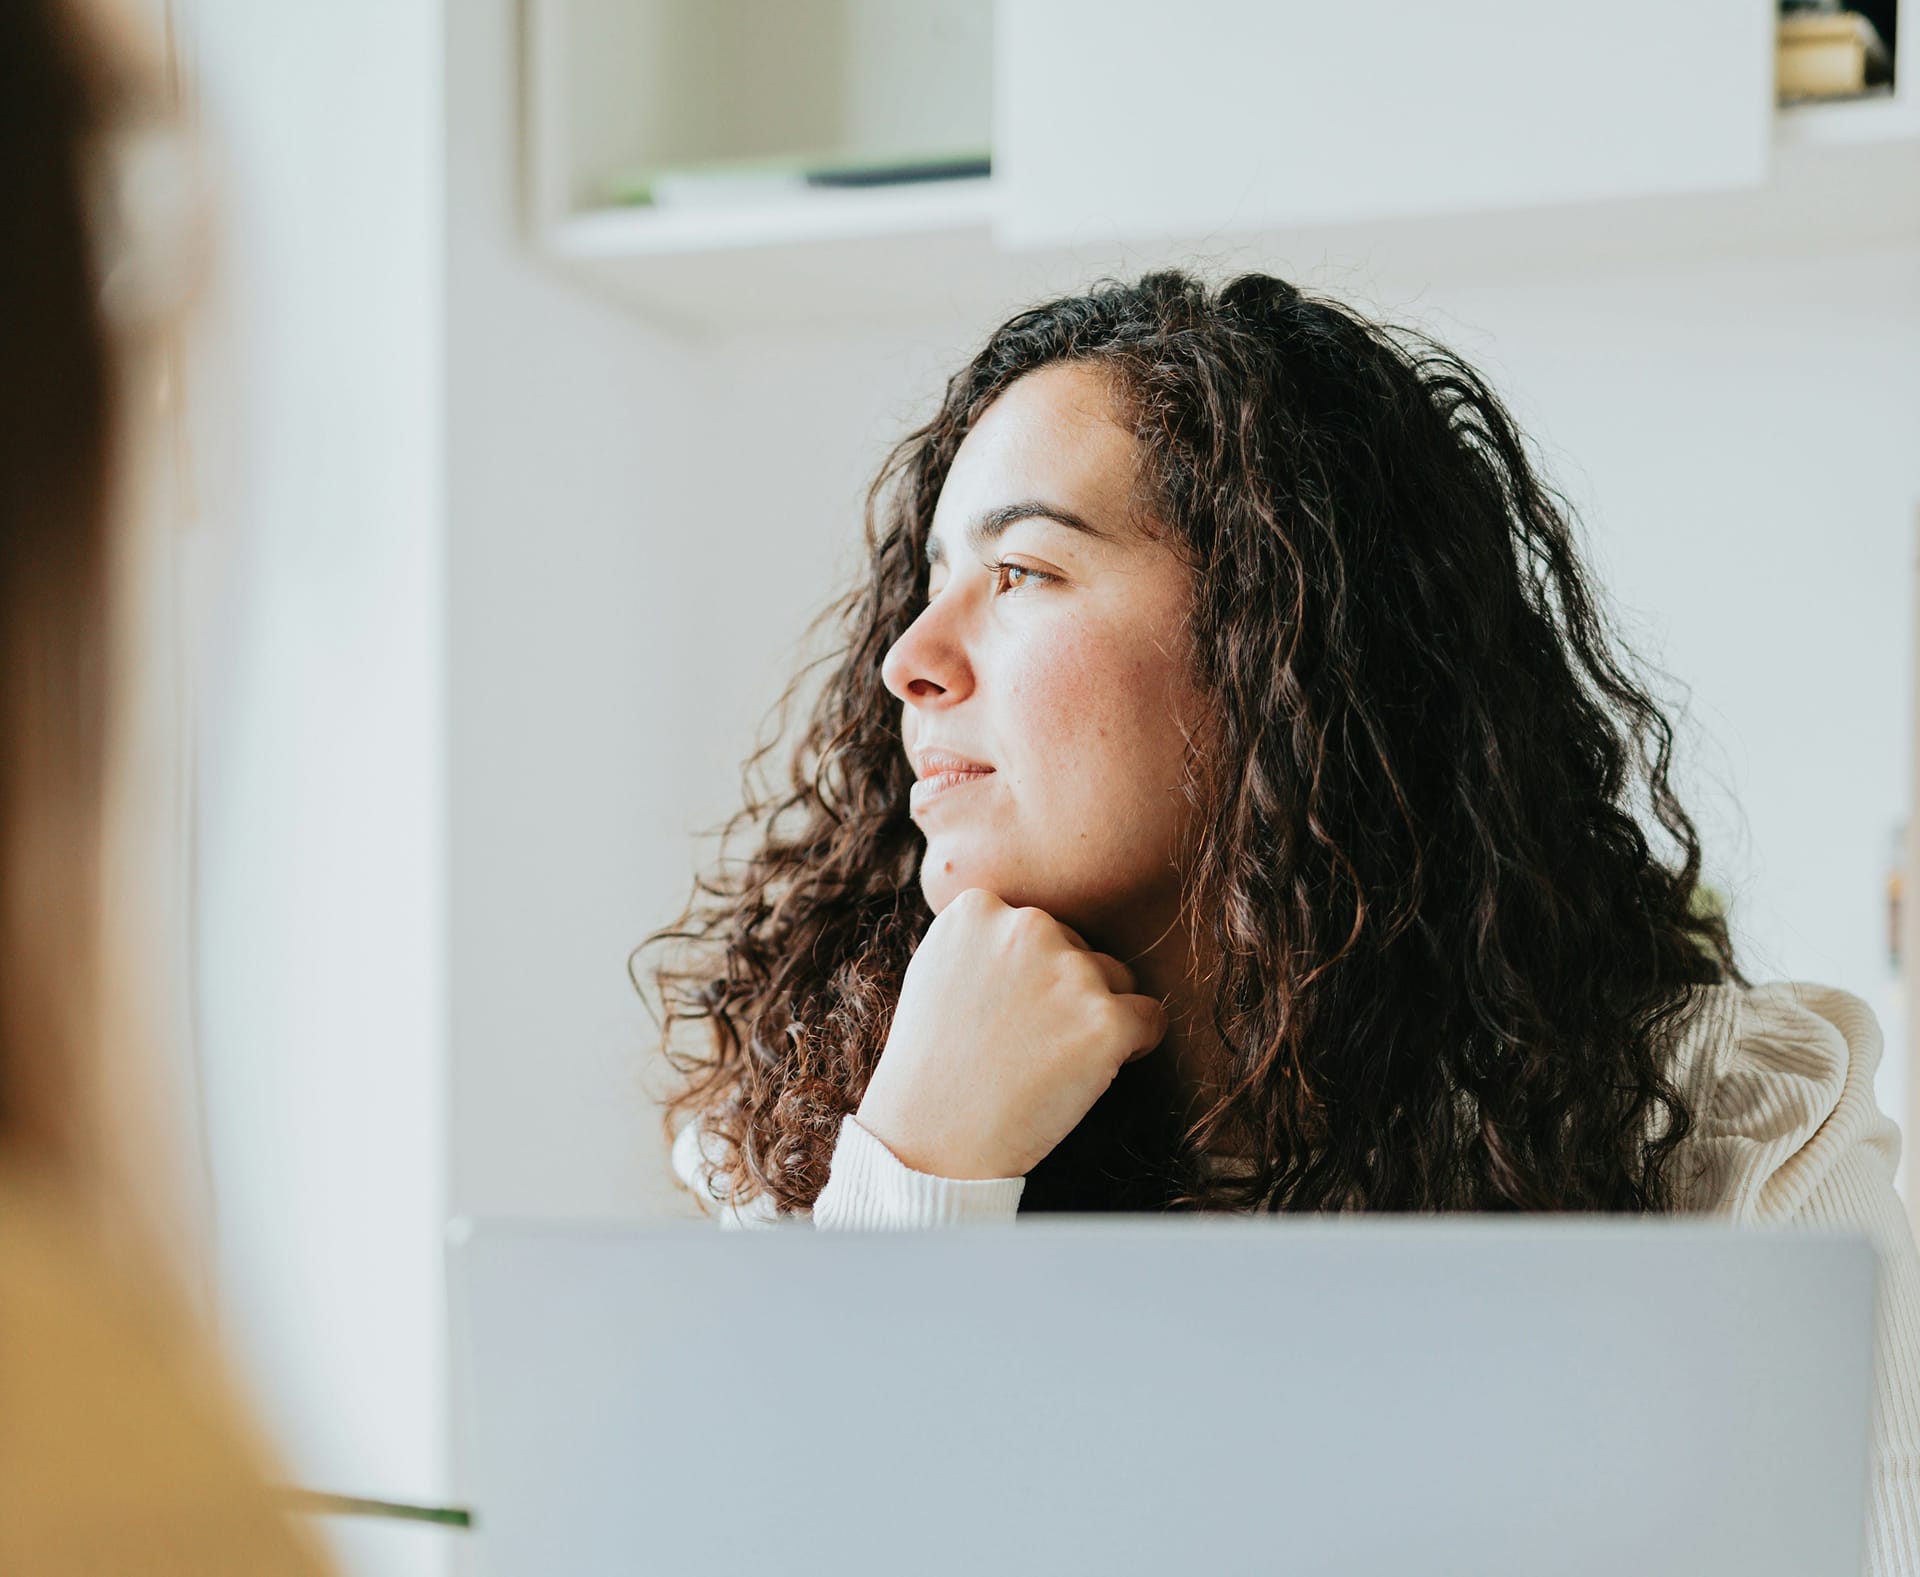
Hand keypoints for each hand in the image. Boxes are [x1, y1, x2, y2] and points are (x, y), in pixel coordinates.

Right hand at [855, 887, 1169, 1179]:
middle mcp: (1028, 926)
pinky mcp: (1106, 1020)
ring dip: (1096, 1019)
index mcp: (980, 909)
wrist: (931, 1139)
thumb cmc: (931, 1066)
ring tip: (1045, 1063)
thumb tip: (1040, 931)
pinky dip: (1133, 1047)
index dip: (1029, 976)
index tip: (1003, 1014)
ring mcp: (1071, 972)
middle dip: (1066, 993)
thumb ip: (984, 941)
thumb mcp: (937, 972)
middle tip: (1023, 1045)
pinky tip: (1086, 1073)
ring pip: (1118, 981)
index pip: (1039, 928)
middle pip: (1081, 950)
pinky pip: (1151, 1019)